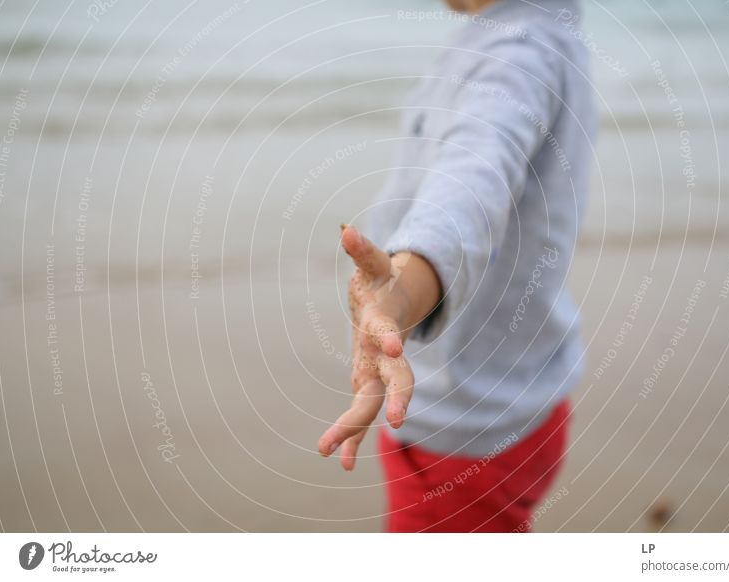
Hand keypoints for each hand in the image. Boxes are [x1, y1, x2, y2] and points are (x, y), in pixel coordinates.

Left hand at [317, 225, 441, 470]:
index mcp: (384, 324)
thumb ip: (362, 250)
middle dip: (397, 399)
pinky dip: (351, 437)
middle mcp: (386, 353)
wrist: (395, 302)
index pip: (388, 334)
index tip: (395, 349)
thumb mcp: (373, 265)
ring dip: (352, 429)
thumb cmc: (380, 282)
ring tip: (329, 455)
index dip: (391, 339)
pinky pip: (360, 413)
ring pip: (371, 403)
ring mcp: (379, 371)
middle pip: (395, 380)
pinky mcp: (368, 382)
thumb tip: (346, 229)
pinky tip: (342, 462)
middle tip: (399, 421)